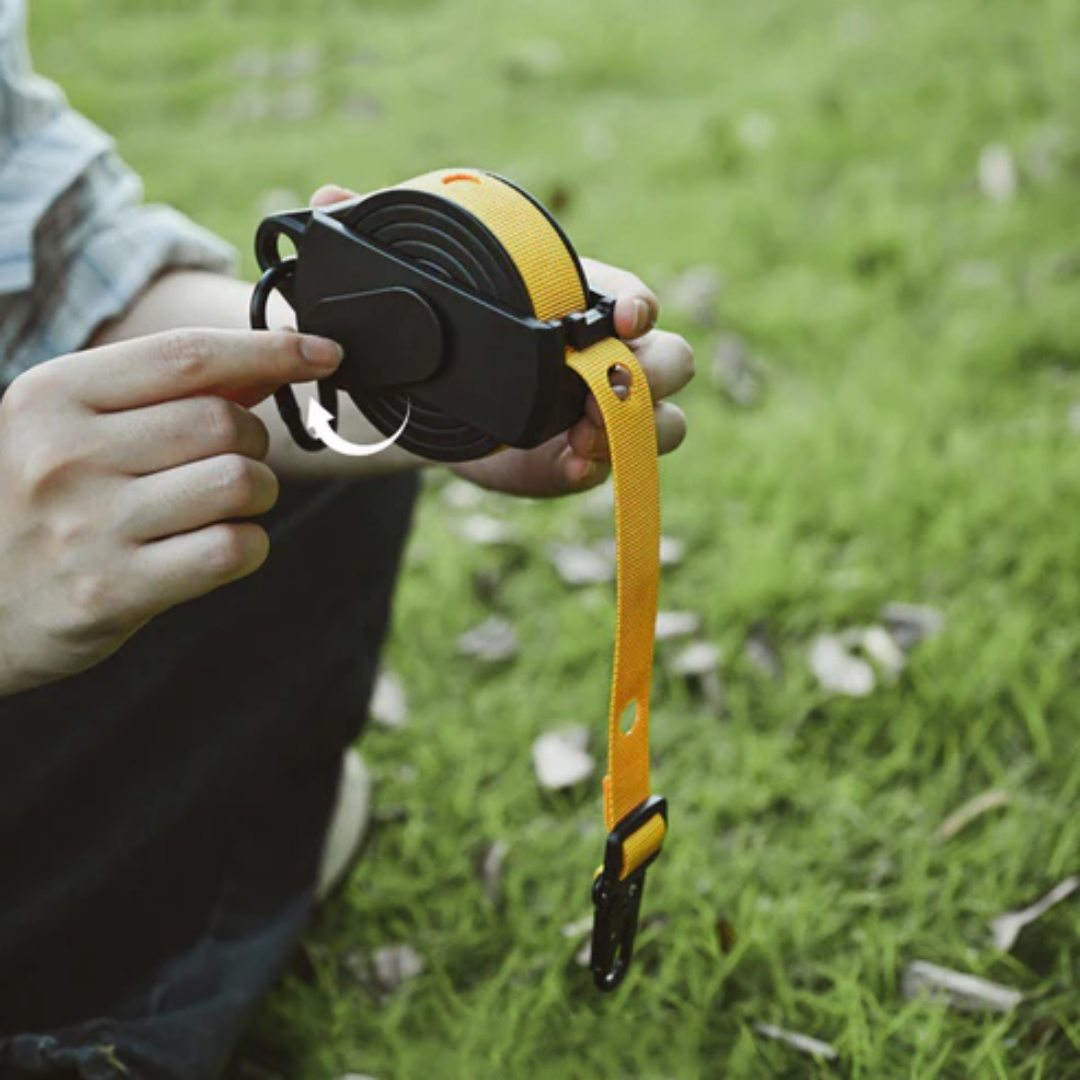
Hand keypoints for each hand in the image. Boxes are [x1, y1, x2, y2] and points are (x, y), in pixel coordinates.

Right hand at [0, 327, 341, 694]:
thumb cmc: (42, 503)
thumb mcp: (73, 428)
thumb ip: (165, 394)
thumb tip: (265, 366)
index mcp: (54, 396)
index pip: (188, 356)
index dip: (271, 351)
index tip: (323, 353)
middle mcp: (66, 455)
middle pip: (223, 420)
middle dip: (255, 439)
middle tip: (232, 460)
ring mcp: (88, 526)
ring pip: (238, 480)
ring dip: (259, 492)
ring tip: (228, 504)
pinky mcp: (114, 591)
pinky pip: (231, 549)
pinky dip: (250, 544)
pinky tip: (223, 545)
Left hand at [309, 186, 695, 496]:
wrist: (445, 409)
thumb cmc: (452, 341)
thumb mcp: (422, 300)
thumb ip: (385, 253)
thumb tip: (329, 196)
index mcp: (581, 303)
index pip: (633, 297)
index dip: (636, 304)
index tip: (619, 313)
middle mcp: (607, 356)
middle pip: (671, 357)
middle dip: (651, 371)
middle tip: (602, 385)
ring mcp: (605, 409)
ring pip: (665, 415)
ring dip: (636, 427)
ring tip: (582, 438)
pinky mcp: (593, 454)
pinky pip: (626, 462)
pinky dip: (607, 465)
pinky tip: (570, 464)